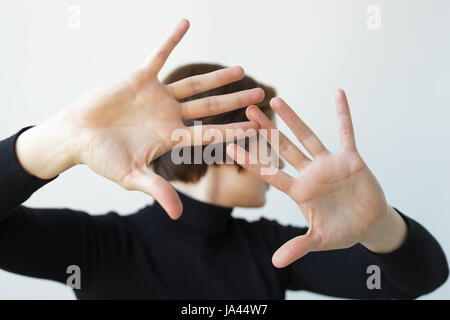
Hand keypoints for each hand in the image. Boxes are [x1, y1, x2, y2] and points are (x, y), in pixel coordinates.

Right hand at [15, 19, 263, 218]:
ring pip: (194, 83)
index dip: (233, 132)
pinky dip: (172, 39)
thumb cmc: (101, 158)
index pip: (209, 134)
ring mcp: (157, 96)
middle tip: (261, 95)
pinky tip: (186, 23)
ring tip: (240, 69)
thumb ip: (157, 191)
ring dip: (217, 76)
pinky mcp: (140, 78)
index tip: (257, 130)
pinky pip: (160, 54)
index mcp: (171, 138)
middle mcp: (169, 115)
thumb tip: (179, 216)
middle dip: (236, 102)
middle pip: (210, 107)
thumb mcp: (131, 177)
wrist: (76, 136)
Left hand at [227, 89, 406, 267]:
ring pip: (307, 136)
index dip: (251, 160)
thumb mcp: (319, 241)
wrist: (369, 225)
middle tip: (247, 112)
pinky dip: (343, 114)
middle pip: (283, 148)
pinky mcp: (350, 159)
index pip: (270, 173)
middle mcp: (310, 173)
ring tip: (276, 100)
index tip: (230, 146)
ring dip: (293, 118)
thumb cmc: (341, 231)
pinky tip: (338, 93)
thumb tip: (276, 264)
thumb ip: (298, 247)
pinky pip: (346, 132)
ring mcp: (329, 164)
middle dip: (266, 130)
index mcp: (299, 191)